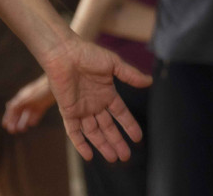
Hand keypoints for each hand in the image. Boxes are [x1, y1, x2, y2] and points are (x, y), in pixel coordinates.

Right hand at [1, 75, 53, 135]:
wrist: (57, 85)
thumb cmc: (40, 90)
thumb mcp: (27, 97)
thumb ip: (18, 102)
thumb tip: (7, 106)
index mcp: (21, 97)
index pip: (12, 108)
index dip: (8, 116)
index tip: (4, 125)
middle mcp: (27, 100)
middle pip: (19, 112)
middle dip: (14, 121)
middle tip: (12, 131)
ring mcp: (35, 103)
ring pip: (27, 115)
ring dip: (23, 122)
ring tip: (21, 130)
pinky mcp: (43, 105)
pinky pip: (37, 114)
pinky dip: (34, 119)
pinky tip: (32, 124)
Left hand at [7, 37, 149, 162]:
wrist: (63, 53)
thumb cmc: (87, 54)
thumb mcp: (113, 64)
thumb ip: (130, 75)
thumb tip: (149, 81)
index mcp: (106, 92)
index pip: (120, 113)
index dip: (129, 125)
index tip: (137, 138)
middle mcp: (94, 103)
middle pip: (107, 127)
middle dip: (116, 141)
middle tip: (126, 156)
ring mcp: (80, 108)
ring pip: (93, 132)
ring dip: (102, 145)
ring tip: (113, 158)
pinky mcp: (68, 110)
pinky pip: (74, 131)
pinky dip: (80, 143)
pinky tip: (89, 156)